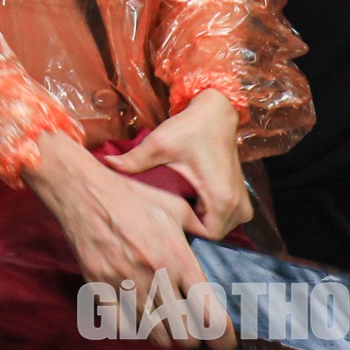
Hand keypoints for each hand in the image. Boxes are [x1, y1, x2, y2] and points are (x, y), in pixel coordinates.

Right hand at [26, 131, 233, 349]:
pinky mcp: (99, 287)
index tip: (224, 341)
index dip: (223, 337)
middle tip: (191, 327)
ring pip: (155, 336)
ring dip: (166, 335)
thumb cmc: (130, 197)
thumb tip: (215, 248)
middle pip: (185, 334)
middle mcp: (154, 276)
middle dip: (194, 336)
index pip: (210, 315)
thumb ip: (199, 232)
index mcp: (178, 258)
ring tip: (166, 323)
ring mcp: (125, 285)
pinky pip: (122, 327)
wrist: (83, 192)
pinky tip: (137, 317)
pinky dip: (134, 329)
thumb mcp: (175, 208)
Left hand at [105, 90, 249, 238]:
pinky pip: (223, 218)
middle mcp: (238, 206)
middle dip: (188, 226)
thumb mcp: (159, 144)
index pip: (205, 235)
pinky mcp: (240, 197)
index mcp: (222, 199)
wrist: (216, 113)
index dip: (183, 229)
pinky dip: (206, 214)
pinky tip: (186, 201)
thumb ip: (133, 160)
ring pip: (217, 227)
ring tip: (173, 206)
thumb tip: (106, 165)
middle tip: (163, 212)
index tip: (162, 215)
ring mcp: (243, 203)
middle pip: (211, 233)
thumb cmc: (190, 129)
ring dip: (198, 220)